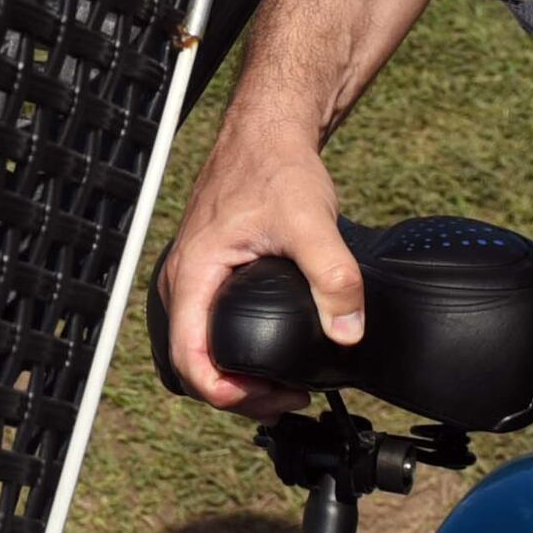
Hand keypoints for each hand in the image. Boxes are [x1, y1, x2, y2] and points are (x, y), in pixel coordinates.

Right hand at [157, 123, 353, 414]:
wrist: (267, 135)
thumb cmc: (276, 169)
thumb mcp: (311, 221)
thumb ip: (333, 276)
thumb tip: (348, 331)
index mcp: (194, 275)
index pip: (189, 359)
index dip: (225, 393)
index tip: (272, 396)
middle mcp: (183, 282)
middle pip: (191, 364)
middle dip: (237, 394)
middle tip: (288, 398)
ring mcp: (193, 280)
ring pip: (198, 350)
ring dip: (235, 378)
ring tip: (283, 387)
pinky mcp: (208, 277)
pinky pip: (208, 330)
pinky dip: (235, 355)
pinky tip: (271, 357)